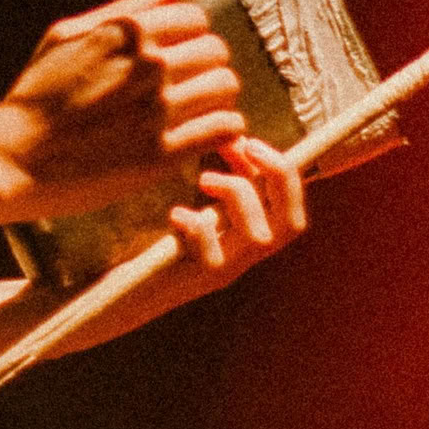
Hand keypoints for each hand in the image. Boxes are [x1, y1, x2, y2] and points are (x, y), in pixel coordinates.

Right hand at [0, 0, 244, 217]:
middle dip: (208, 64)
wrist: (13, 158)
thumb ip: (122, 9)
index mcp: (127, 32)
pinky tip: (208, 135)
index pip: (196, 20)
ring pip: (226, 87)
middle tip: (193, 83)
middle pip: (216, 51)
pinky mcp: (161, 154)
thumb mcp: (65, 36)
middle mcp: (149, 66)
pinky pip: (223, 130)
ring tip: (202, 108)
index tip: (182, 54)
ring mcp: (157, 110)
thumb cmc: (34, 94)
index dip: (193, 36)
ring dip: (219, 96)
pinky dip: (225, 130)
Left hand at [167, 137, 306, 293]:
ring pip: (258, 237)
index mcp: (255, 235)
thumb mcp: (207, 201)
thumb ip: (229, 172)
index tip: (251, 142)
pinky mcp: (199, 281)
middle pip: (293, 224)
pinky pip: (214, 256)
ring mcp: (227, 271)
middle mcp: (248, 256)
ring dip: (238, 193)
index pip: (295, 209)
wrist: (134, 290)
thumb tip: (238, 138)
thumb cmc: (171, 238)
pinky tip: (178, 214)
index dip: (285, 171)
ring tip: (205, 179)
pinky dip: (199, 226)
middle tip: (247, 146)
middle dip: (279, 175)